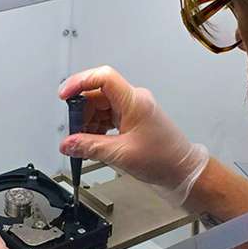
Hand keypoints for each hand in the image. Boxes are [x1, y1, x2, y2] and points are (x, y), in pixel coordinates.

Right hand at [59, 66, 209, 207]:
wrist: (182, 171)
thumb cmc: (164, 159)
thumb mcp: (120, 154)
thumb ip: (90, 147)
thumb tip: (68, 144)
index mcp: (134, 101)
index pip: (103, 77)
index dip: (80, 82)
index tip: (65, 95)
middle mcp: (134, 101)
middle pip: (98, 94)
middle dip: (82, 111)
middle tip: (73, 130)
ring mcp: (133, 110)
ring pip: (101, 106)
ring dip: (88, 122)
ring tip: (83, 141)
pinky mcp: (132, 120)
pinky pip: (108, 116)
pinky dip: (97, 128)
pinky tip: (93, 142)